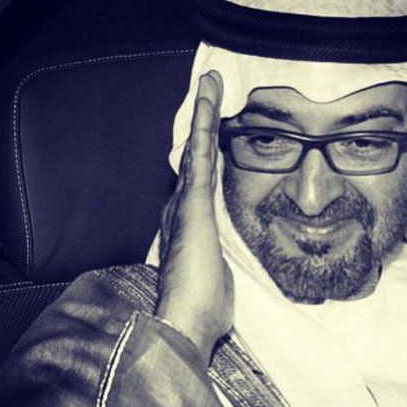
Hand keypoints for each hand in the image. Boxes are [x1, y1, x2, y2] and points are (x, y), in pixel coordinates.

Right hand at [155, 71, 232, 356]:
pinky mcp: (194, 202)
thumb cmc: (202, 311)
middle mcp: (182, 210)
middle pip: (195, 158)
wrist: (185, 324)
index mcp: (190, 228)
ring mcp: (186, 204)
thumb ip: (220, 270)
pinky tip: (210, 96)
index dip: (203, 155)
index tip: (211, 135)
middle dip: (201, 126)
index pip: (199, 182)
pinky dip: (205, 122)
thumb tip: (224, 281)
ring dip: (203, 114)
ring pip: (197, 148)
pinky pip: (202, 152)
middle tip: (208, 92)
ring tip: (209, 82)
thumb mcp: (218, 284)